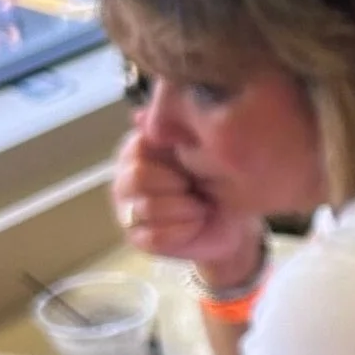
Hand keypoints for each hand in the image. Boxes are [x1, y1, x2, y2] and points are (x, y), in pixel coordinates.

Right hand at [110, 126, 260, 292]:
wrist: (231, 221)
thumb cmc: (214, 178)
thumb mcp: (202, 149)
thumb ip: (175, 128)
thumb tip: (139, 115)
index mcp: (135, 151)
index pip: (140, 147)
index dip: (173, 157)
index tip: (194, 160)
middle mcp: (124, 179)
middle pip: (139, 177)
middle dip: (178, 184)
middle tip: (196, 187)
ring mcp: (126, 211)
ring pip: (148, 208)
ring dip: (186, 208)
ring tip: (200, 205)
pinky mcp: (137, 239)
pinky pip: (156, 236)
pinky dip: (184, 229)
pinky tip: (196, 223)